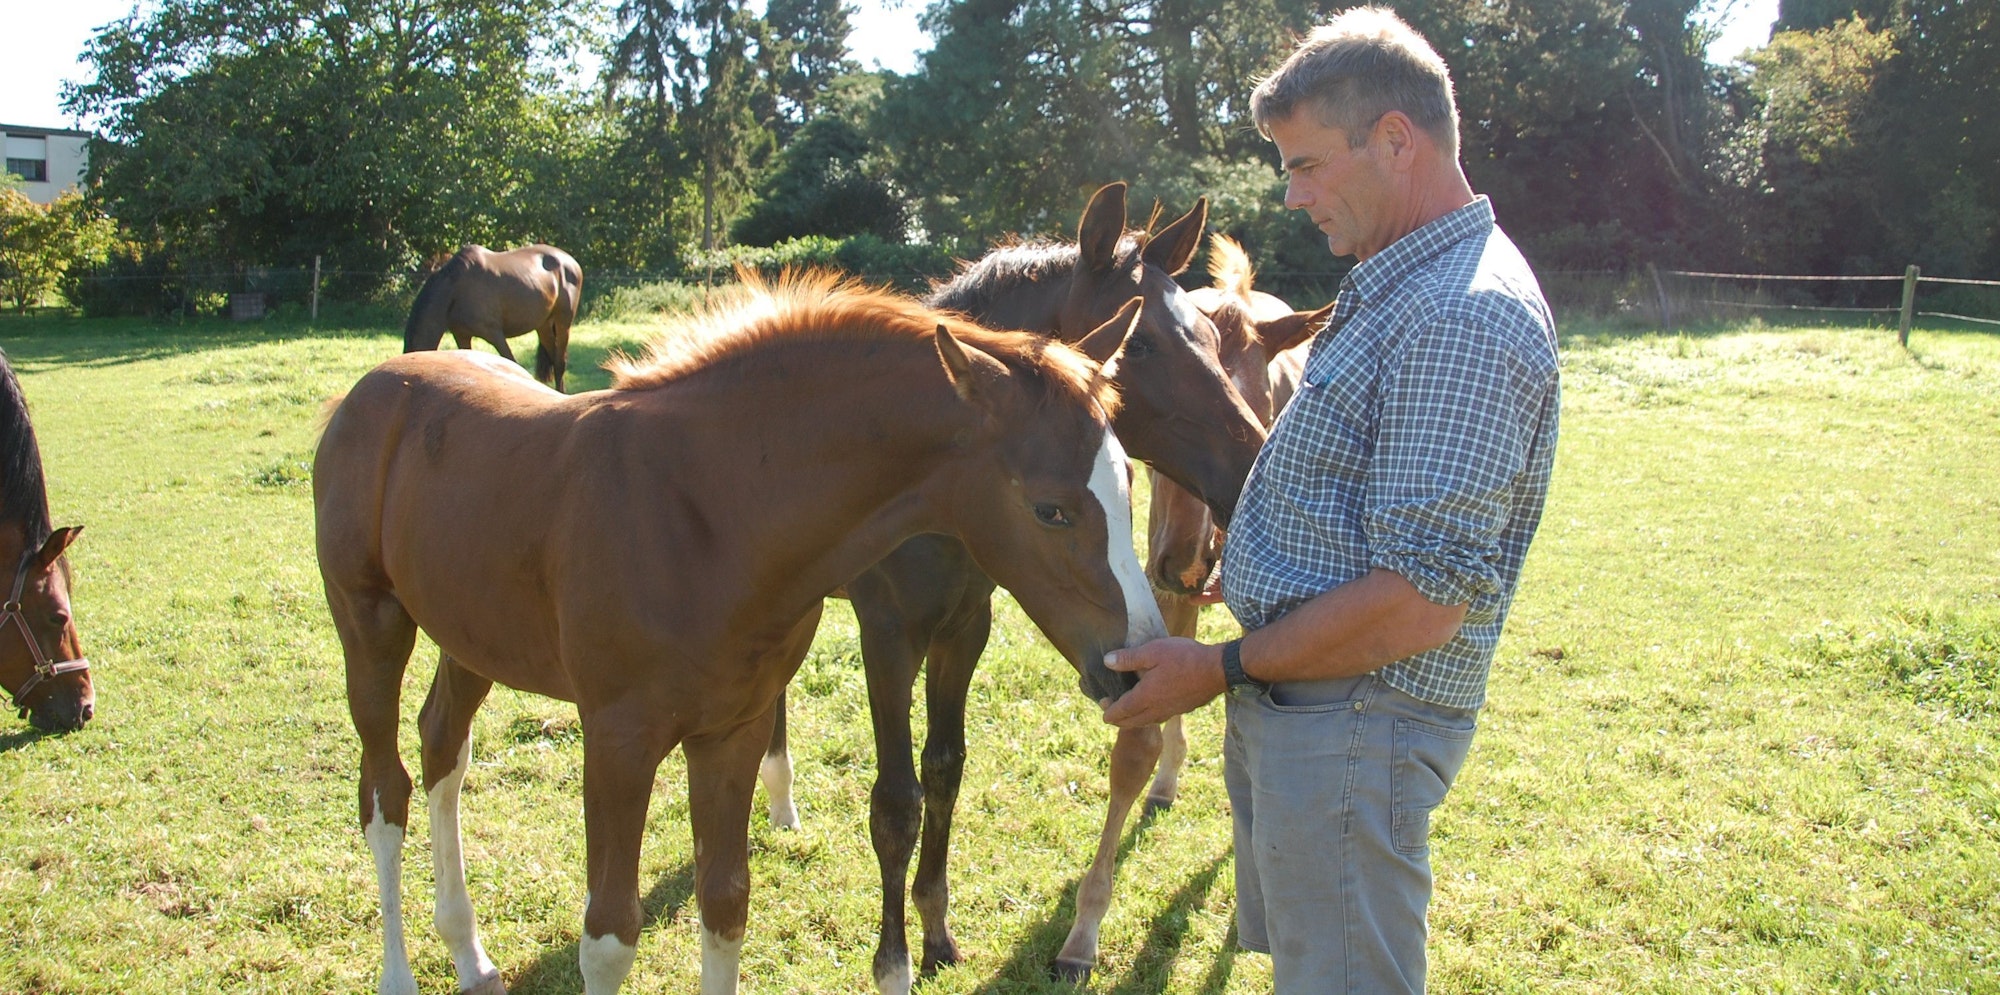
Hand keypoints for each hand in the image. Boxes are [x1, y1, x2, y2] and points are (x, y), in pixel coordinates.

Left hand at [1098, 636, 1226, 728]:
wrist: (1217, 670)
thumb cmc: (1184, 658)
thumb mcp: (1153, 651)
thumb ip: (1128, 658)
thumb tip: (1107, 661)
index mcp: (1145, 697)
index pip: (1120, 712)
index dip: (1108, 712)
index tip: (1102, 708)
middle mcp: (1156, 710)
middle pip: (1131, 722)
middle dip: (1117, 719)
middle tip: (1110, 708)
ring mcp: (1170, 712)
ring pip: (1145, 722)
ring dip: (1133, 719)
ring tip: (1127, 710)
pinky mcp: (1182, 709)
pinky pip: (1158, 718)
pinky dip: (1148, 716)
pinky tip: (1151, 706)